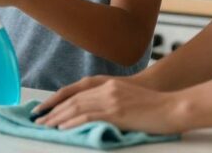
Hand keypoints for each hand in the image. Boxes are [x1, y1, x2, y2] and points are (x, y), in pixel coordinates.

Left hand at [33, 76, 187, 133]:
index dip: (57, 100)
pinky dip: (72, 121)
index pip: (75, 92)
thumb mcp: (127, 97)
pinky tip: (62, 127)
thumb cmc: (154, 105)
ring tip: (44, 126)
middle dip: (52, 110)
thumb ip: (108, 100)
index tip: (43, 109)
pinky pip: (88, 116)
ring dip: (57, 117)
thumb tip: (91, 113)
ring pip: (76, 107)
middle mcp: (106, 89)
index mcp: (107, 84)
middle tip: (37, 120)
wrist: (174, 106)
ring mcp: (111, 99)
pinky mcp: (116, 112)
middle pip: (72, 100)